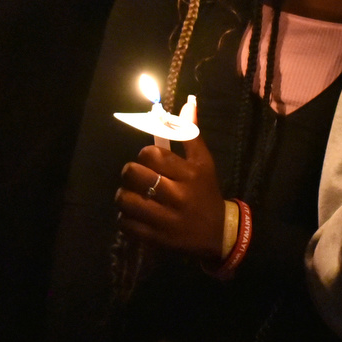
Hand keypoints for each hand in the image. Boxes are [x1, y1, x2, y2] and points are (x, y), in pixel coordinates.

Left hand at [116, 134, 226, 263]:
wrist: (218, 234)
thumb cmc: (207, 192)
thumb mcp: (204, 163)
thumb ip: (191, 134)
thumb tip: (188, 103)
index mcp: (190, 174)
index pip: (152, 154)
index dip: (144, 155)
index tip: (149, 160)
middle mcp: (179, 195)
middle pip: (135, 174)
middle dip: (129, 173)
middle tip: (136, 176)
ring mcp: (166, 219)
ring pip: (126, 200)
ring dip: (123, 196)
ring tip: (131, 195)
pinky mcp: (156, 238)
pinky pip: (126, 223)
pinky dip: (125, 218)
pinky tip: (134, 215)